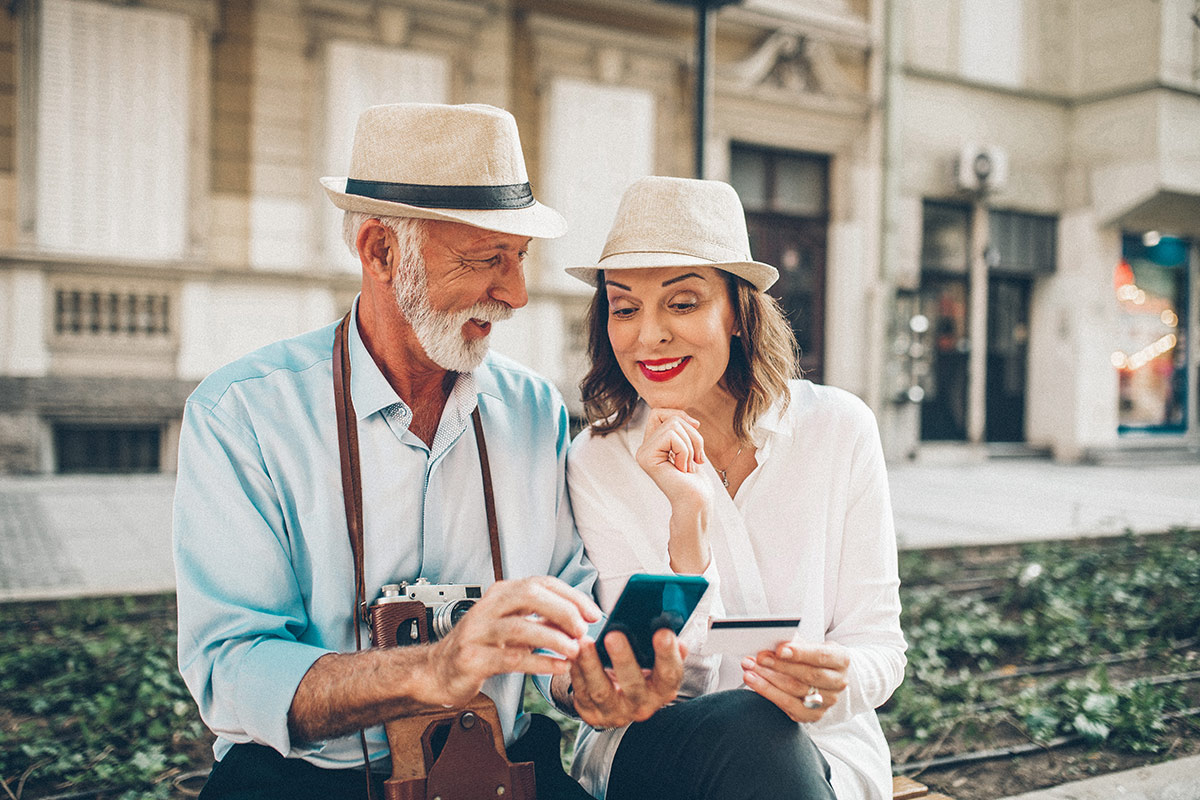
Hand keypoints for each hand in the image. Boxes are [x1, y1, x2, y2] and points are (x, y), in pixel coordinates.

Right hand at [421, 576, 600, 706]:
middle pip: (529, 595)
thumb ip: (542, 619)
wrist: (437, 670)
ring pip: (519, 627)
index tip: (594, 612)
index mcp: (501, 593)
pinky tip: (558, 667)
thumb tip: (582, 617)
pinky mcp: (471, 658)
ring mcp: (477, 632)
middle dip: (562, 610)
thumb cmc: (481, 645)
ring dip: (553, 638)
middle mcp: (488, 607)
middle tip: (583, 629)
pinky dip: (539, 662)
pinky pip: (510, 659)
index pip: (541, 582)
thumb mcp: (513, 625)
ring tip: (574, 650)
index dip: (571, 595)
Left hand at [568, 628, 685, 728]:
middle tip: (614, 634)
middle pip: (634, 685)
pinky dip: (577, 670)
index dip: (668, 654)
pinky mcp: (592, 712)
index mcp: (663, 689)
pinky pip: (581, 690)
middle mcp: (642, 704)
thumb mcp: (657, 663)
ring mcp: (616, 711)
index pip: (670, 674)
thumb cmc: (640, 672)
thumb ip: (666, 647)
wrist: (618, 702)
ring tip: (585, 642)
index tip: (663, 632)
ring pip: (601, 691)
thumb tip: (668, 625)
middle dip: (623, 659)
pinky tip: (573, 652)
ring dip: (592, 665)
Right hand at [636, 409, 713, 572]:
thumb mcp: (690, 447)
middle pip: (670, 418)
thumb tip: (683, 416)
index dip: (679, 415)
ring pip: (673, 426)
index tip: (696, 427)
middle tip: (696, 458)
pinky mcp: (647, 458)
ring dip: (691, 445)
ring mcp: (643, 453)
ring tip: (689, 465)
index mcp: (651, 445)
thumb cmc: (695, 480)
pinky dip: (686, 451)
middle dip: (692, 434)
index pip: (659, 412)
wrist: (696, 502)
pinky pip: (672, 437)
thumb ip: (681, 430)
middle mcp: (643, 448)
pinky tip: (682, 469)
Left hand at [740, 642, 849, 722]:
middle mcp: (838, 682)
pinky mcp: (813, 715)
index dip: (799, 653)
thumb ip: (796, 643)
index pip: (820, 656)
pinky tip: (756, 684)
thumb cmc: (814, 656)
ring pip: (795, 692)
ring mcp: (827, 701)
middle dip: (779, 666)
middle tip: (758, 659)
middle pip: (807, 675)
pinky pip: (789, 706)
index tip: (780, 649)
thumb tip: (772, 641)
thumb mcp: (811, 644)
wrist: (827, 676)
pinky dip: (770, 694)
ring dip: (768, 681)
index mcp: (841, 660)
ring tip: (750, 671)